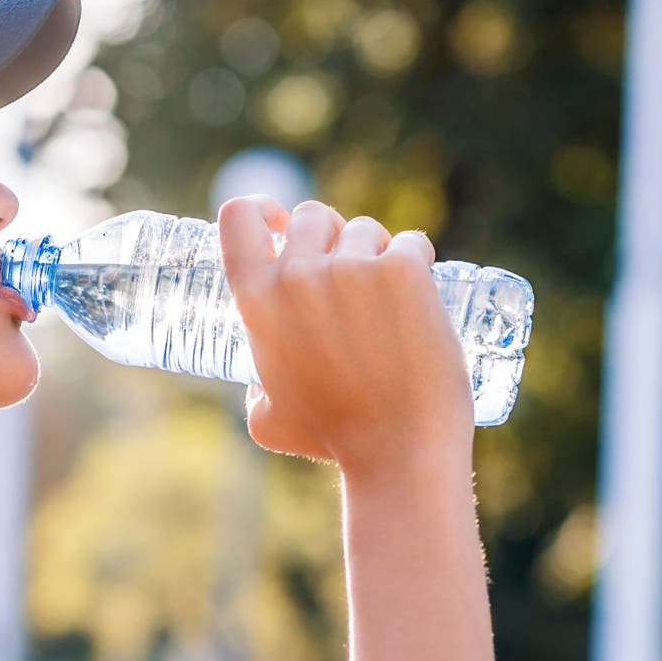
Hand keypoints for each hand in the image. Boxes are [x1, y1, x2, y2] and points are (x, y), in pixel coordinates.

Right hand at [217, 195, 474, 473]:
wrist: (399, 451)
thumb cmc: (335, 439)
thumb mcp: (268, 419)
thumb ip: (255, 390)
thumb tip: (259, 385)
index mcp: (257, 301)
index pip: (239, 217)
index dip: (261, 209)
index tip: (280, 222)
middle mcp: (298, 274)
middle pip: (312, 216)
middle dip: (332, 238)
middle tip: (354, 278)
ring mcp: (352, 268)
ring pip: (365, 229)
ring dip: (378, 252)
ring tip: (391, 302)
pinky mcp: (403, 270)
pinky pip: (411, 242)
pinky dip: (418, 260)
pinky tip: (423, 293)